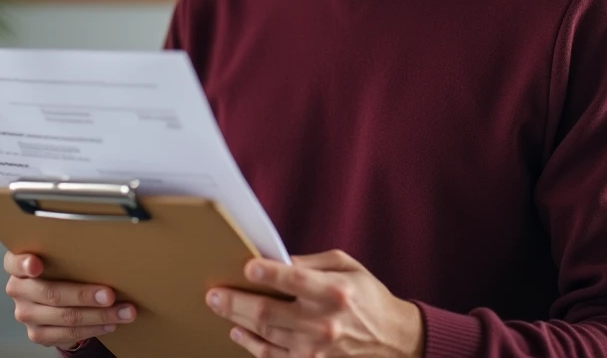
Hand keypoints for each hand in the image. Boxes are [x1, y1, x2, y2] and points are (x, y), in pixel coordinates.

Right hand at [3, 252, 137, 349]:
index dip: (24, 263)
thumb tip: (107, 249)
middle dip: (84, 295)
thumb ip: (68, 253)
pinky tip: (110, 324)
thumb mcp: (59, 257)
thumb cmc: (60, 271)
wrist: (52, 302)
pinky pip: (68, 334)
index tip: (36, 264)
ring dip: (99, 316)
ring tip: (124, 311)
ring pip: (65, 317)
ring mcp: (25, 314)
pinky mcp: (36, 334)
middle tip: (110, 295)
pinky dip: (94, 328)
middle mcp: (18, 289)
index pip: (15, 262)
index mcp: (18, 265)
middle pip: (51, 294)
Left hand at [206, 249, 422, 356]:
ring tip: (219, 306)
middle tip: (214, 293)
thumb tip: (275, 259)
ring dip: (238, 321)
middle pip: (268, 312)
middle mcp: (323, 323)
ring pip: (265, 336)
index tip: (246, 266)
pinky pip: (273, 356)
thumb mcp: (347, 267)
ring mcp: (316, 350)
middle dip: (235, 302)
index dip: (268, 273)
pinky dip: (252, 345)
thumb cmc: (367, 297)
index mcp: (334, 292)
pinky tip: (238, 332)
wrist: (393, 340)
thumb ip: (311, 263)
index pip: (294, 280)